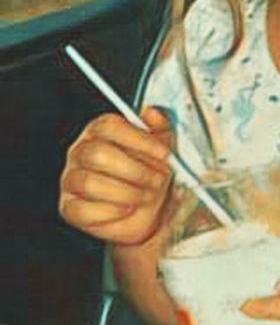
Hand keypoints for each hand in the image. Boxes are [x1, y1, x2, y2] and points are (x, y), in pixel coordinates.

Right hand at [59, 107, 172, 244]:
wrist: (150, 212)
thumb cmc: (150, 174)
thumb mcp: (160, 148)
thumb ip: (159, 127)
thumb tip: (150, 113)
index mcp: (99, 130)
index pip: (109, 126)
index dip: (139, 139)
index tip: (164, 153)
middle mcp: (80, 151)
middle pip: (97, 154)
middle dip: (135, 170)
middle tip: (158, 180)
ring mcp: (71, 179)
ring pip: (90, 183)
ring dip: (126, 192)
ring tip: (146, 196)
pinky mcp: (69, 208)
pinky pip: (83, 210)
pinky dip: (112, 212)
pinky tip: (127, 208)